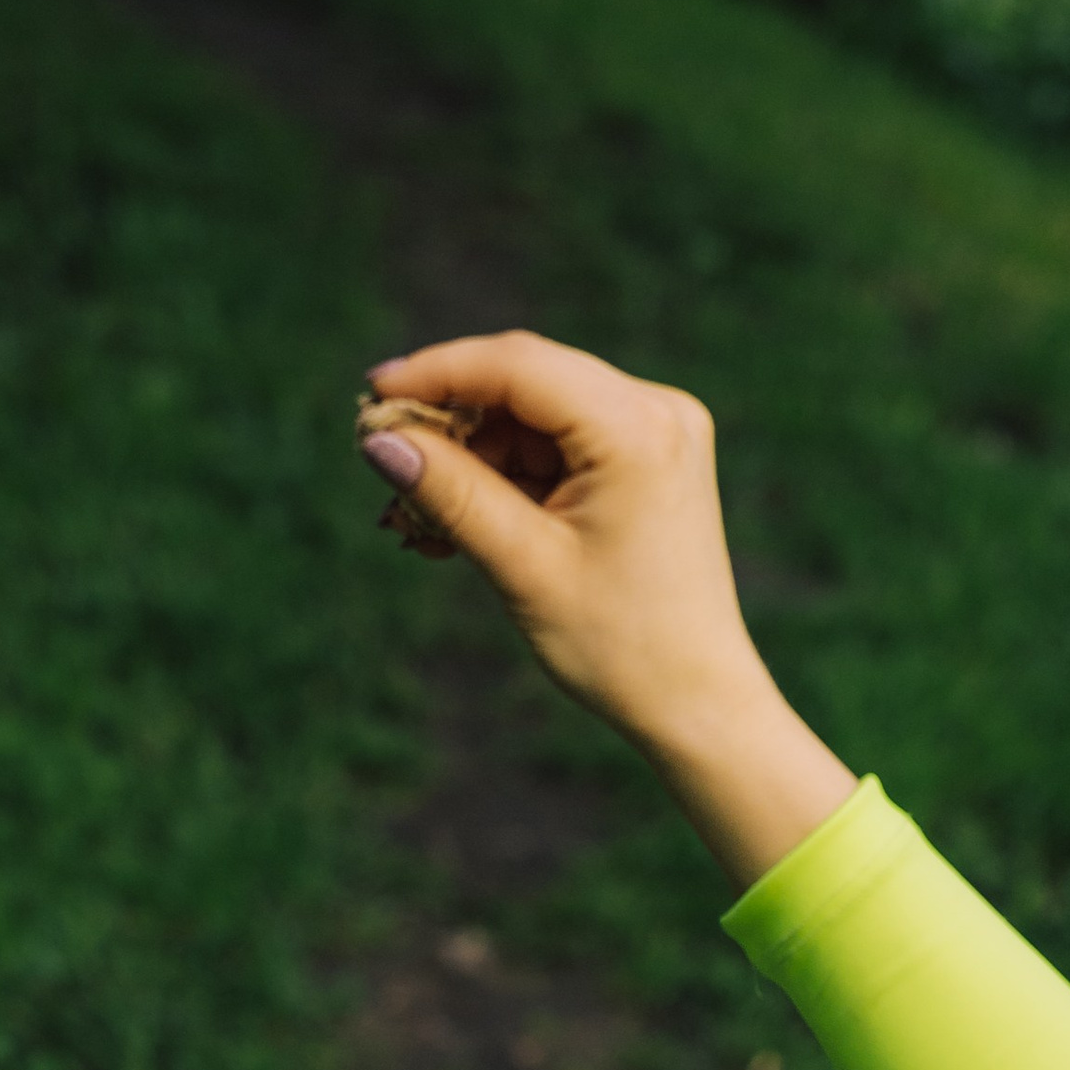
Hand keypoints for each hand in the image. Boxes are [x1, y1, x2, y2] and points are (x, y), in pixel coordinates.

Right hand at [358, 331, 856, 886]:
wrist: (696, 703)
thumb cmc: (620, 647)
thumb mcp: (524, 567)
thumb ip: (451, 493)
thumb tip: (379, 440)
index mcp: (637, 428)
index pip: (518, 366)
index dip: (437, 372)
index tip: (372, 395)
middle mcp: (656, 410)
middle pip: (525, 385)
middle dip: (450, 426)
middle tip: (385, 469)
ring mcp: (655, 432)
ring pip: (534, 420)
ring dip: (471, 462)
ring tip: (416, 523)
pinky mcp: (645, 460)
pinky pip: (558, 450)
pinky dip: (506, 481)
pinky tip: (456, 525)